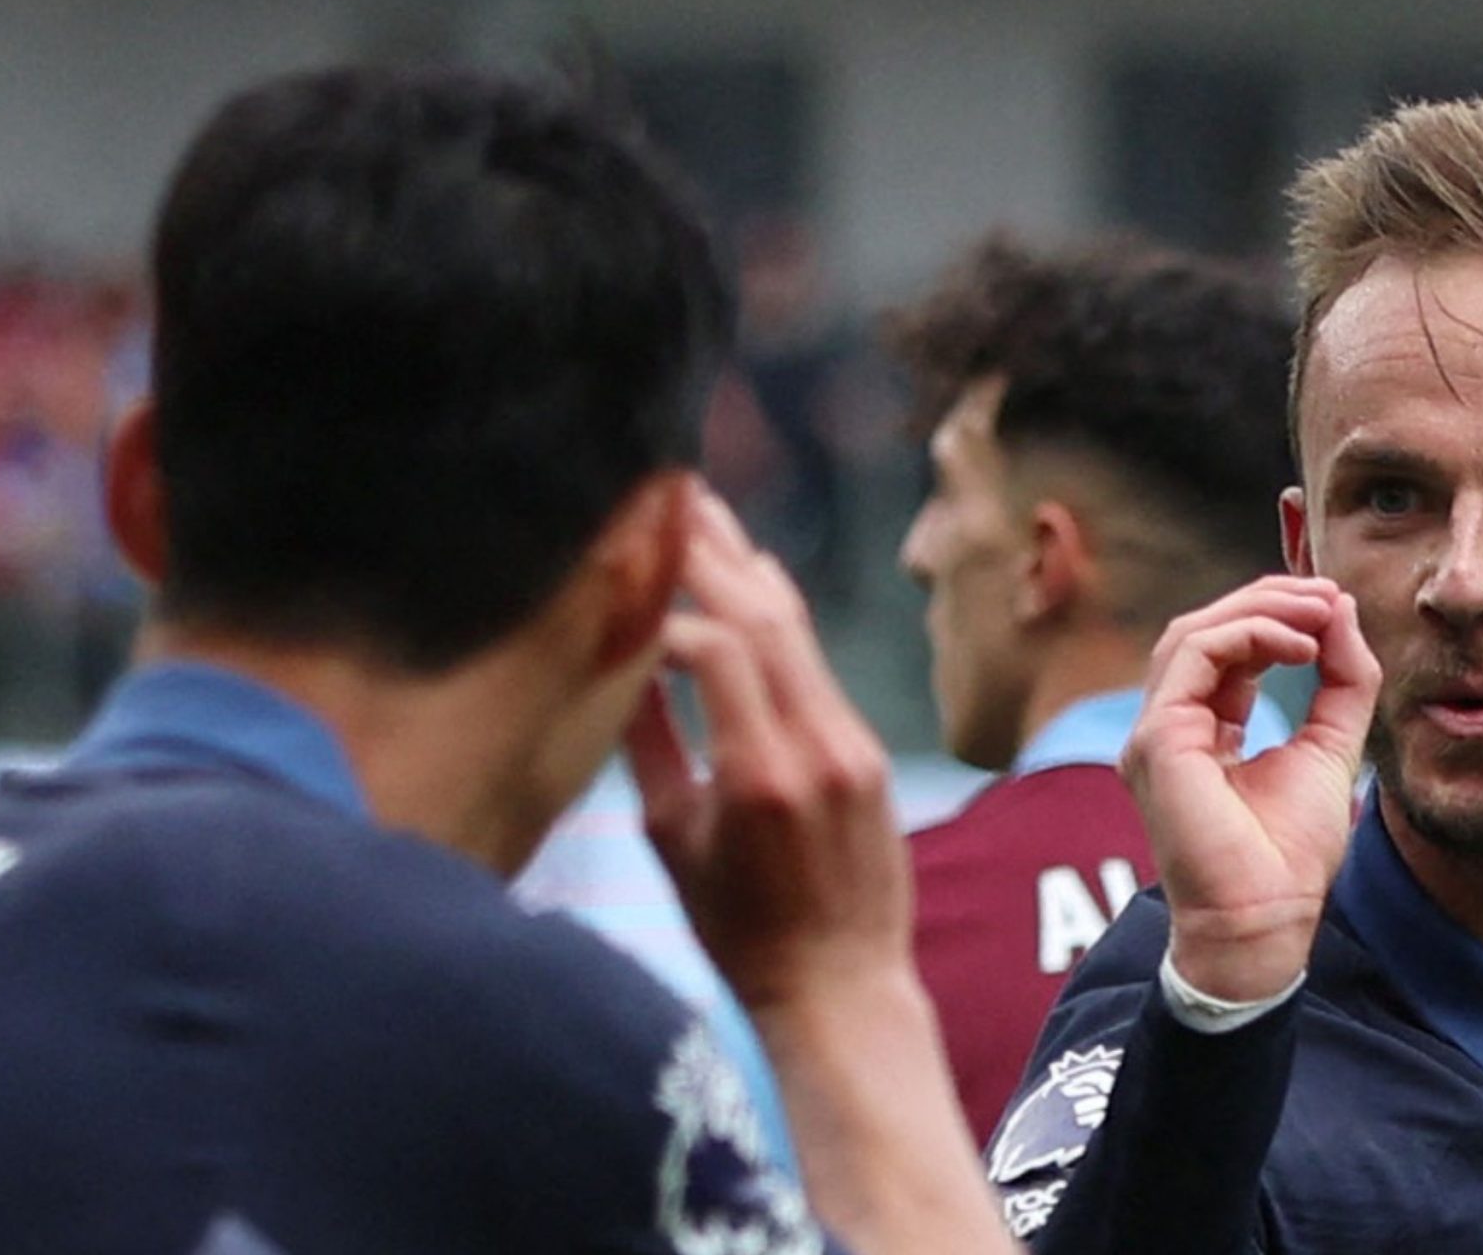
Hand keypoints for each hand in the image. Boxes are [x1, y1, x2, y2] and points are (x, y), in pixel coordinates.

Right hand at [625, 484, 911, 1010]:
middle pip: (763, 618)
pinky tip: (752, 579)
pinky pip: (818, 663)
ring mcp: (853, 744)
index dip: (663, 609)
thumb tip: (614, 663)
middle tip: (664, 495)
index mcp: (760, 775)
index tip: (616, 591)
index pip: (715, 649)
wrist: (839, 987)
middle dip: (710, 553)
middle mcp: (817, 748)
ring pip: (797, 630)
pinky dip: (779, 615)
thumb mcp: (673, 843)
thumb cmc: (738, 932)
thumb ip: (647, 746)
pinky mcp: (868, 750)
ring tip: (703, 514)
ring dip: (748, 567)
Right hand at [1119, 576, 1379, 1002]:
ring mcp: (1154, 732)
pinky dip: (1249, 634)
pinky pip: (1196, 656)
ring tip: (1320, 610)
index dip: (1277, 616)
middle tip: (1328, 594)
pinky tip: (1300, 644)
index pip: (1226, 648)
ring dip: (1260, 609)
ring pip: (1192, 632)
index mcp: (1199, 730)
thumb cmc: (1289, 857)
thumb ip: (1340, 684)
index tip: (1336, 608)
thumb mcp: (1330, 749)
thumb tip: (1342, 613)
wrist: (1266, 921)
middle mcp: (1167, 727)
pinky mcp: (1157, 739)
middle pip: (1203, 629)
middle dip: (1268, 600)